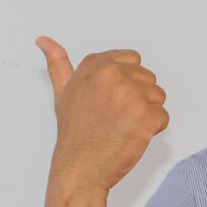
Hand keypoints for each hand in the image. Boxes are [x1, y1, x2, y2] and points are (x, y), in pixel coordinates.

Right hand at [35, 35, 169, 193]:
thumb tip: (44, 40)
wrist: (80, 166)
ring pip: (158, 96)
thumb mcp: (63, 91)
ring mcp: (131, 95)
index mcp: (96, 65)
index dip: (127, 82)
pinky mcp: (146, 116)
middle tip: (115, 116)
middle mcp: (113, 75)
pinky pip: (163, 116)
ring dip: (146, 113)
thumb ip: (58, 63)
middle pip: (148, 79)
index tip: (111, 99)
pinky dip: (152, 129)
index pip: (133, 60)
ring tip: (122, 125)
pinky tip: (131, 135)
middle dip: (137, 98)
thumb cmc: (75, 132)